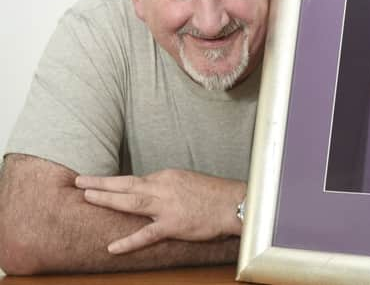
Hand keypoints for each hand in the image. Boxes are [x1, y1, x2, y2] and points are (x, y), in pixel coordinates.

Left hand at [75, 169, 245, 254]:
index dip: (116, 182)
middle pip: (126, 184)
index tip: (101, 182)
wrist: (234, 203)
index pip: (136, 179)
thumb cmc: (215, 193)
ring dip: (106, 198)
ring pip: (130, 201)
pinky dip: (128, 241)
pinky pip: (146, 234)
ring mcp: (166, 206)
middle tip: (80, 181)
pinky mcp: (173, 225)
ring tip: (87, 197)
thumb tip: (153, 191)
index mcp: (167, 176)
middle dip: (101, 183)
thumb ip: (168, 185)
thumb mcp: (188, 180)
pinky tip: (112, 247)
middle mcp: (163, 187)